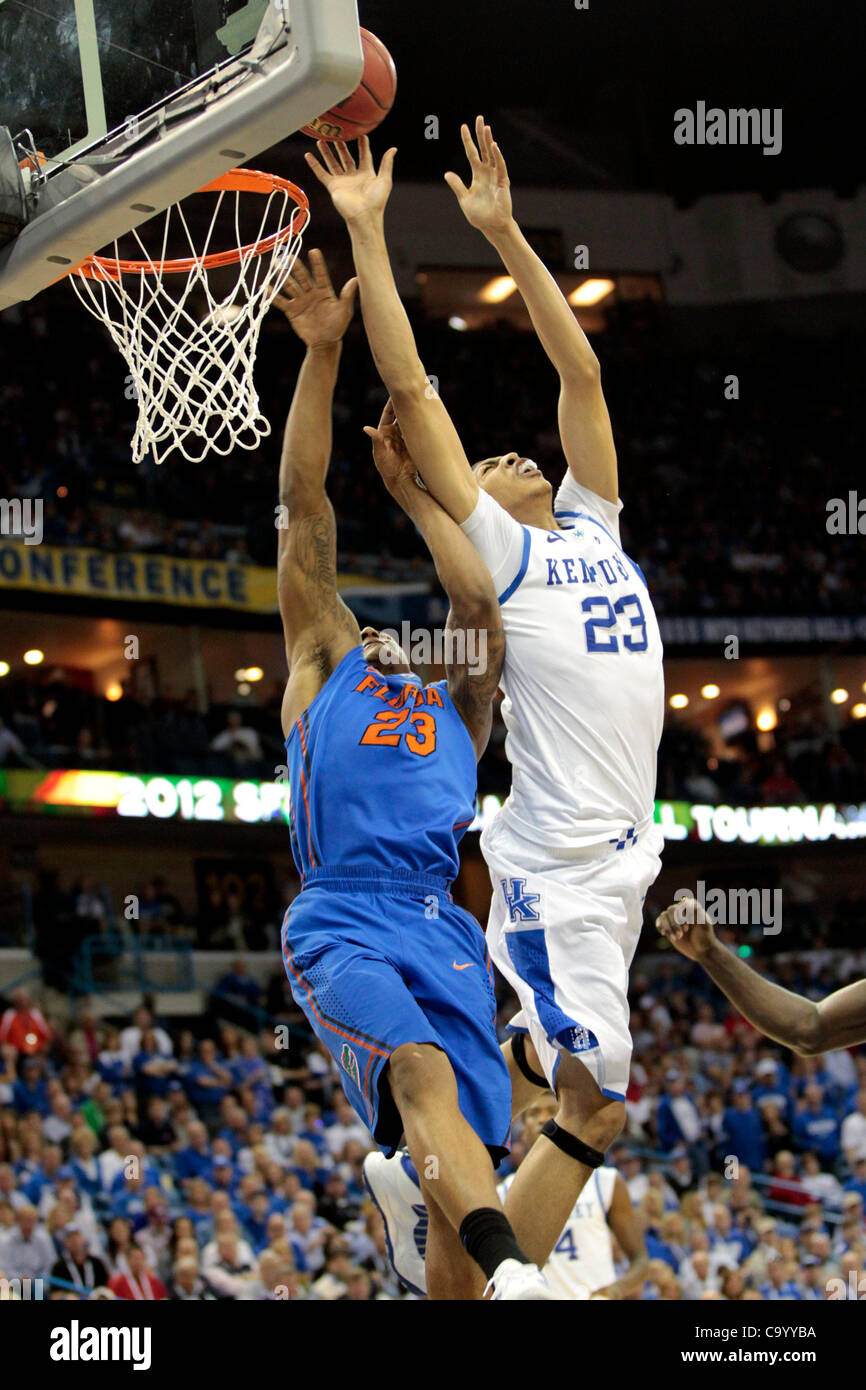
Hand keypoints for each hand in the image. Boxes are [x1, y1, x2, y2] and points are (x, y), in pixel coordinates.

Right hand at [272, 249, 357, 347]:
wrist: (324, 343)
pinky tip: (266, 287)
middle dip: (295, 267)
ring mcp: (300, 301)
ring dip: (282, 276)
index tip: (314, 251)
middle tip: (287, 256)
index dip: (317, 263)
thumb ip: (347, 296)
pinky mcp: (292, 311)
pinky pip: (281, 301)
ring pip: (290, 286)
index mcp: (324, 291)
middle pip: (302, 277)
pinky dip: (273, 295)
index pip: (320, 274)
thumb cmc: (337, 327)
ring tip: (275, 265)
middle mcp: (311, 292)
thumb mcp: (344, 311)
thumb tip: (356, 279)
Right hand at [304, 136, 395, 225]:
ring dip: (326, 152)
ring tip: (321, 139)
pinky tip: (308, 155)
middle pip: (346, 157)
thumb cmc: (376, 201)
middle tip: (337, 133)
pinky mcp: (333, 187)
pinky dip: (314, 165)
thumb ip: (387, 163)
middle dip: (341, 146)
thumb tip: (394, 149)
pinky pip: (321, 174)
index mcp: (367, 174)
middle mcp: (353, 176)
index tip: (360, 133)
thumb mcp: (384, 179)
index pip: (364, 155)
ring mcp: (342, 181)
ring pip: (332, 163)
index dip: (362, 145)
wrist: (364, 216)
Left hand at [363, 399, 420, 495]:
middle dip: (405, 404)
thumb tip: (366, 428)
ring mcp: (405, 436)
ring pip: (410, 420)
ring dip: (414, 412)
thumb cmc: (386, 468)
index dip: (392, 403)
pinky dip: (421, 423)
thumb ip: (376, 439)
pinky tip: (427, 416)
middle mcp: (395, 431)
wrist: (401, 480)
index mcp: (384, 431)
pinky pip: (418, 430)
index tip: (396, 392)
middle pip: (400, 414)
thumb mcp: (379, 453)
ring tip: (420, 401)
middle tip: (410, 392)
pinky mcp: (415, 441)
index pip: (388, 413)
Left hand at [445, 116, 512, 237]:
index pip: (471, 153)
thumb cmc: (480, 215)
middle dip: (481, 134)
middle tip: (479, 118)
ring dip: (489, 141)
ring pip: (492, 154)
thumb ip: (457, 186)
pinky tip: (493, 146)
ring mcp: (495, 175)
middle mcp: (487, 172)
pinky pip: (500, 166)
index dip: (467, 140)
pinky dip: (497, 156)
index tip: (463, 126)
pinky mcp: (502, 181)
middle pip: (483, 148)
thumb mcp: (464, 199)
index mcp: (477, 175)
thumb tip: (447, 173)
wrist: (492, 226)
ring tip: (486, 127)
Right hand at [655, 897, 716, 960]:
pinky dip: (660, 927)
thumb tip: (684, 899)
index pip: (682, 905)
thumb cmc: (705, 936)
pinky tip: (664, 934)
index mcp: (692, 906)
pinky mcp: (668, 925)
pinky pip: (659, 921)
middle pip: (671, 910)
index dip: (682, 917)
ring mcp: (674, 917)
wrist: (701, 950)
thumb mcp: (704, 924)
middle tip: (681, 935)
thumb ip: (696, 910)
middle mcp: (682, 909)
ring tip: (676, 938)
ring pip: (664, 915)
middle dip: (674, 924)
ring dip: (668, 928)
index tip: (687, 929)